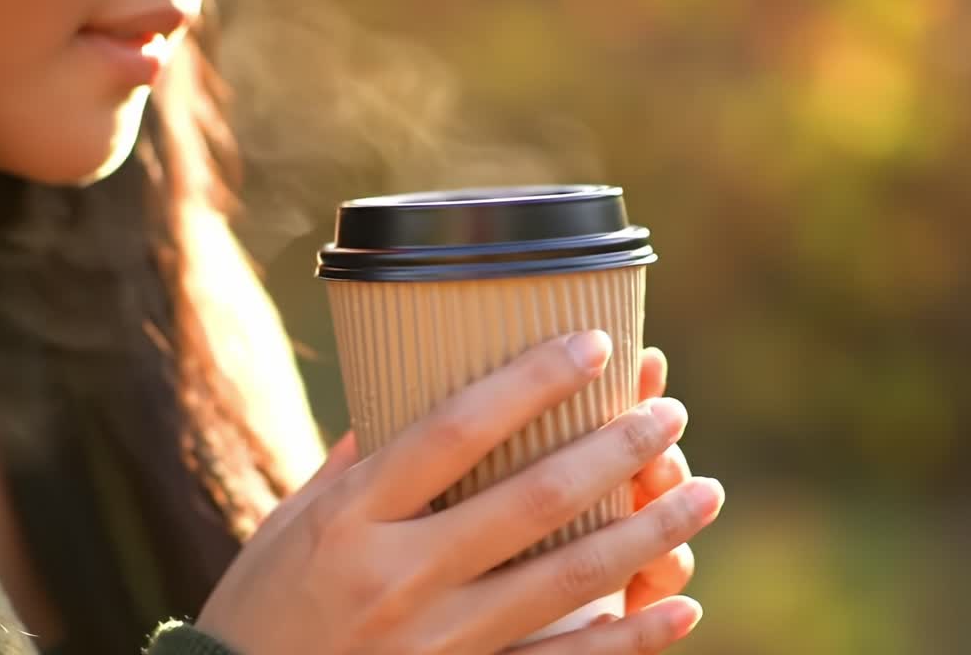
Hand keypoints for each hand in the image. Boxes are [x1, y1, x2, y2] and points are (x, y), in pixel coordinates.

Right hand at [197, 331, 724, 654]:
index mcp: (353, 516)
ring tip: (704, 494)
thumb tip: (412, 400)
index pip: (455, 430)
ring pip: (565, 579)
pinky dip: (631, 639)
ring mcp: (434, 642)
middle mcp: (398, 575)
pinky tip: (681, 607)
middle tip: (669, 413)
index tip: (594, 345)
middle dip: (614, 452)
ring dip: (645, 532)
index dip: (532, 382)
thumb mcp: (294, 520)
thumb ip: (359, 463)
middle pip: (531, 500)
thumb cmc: (265, 601)